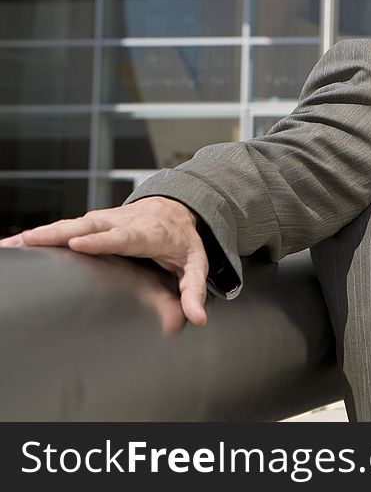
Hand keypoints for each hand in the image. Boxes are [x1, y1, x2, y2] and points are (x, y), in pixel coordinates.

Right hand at [0, 197, 209, 327]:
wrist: (176, 207)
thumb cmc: (183, 239)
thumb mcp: (196, 264)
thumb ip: (195, 291)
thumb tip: (197, 319)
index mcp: (148, 234)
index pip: (124, 237)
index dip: (101, 241)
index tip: (78, 244)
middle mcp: (123, 223)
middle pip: (89, 227)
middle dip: (60, 233)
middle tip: (32, 240)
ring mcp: (107, 220)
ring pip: (72, 225)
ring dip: (43, 233)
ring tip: (15, 243)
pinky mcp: (94, 221)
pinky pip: (66, 227)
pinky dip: (42, 234)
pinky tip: (17, 243)